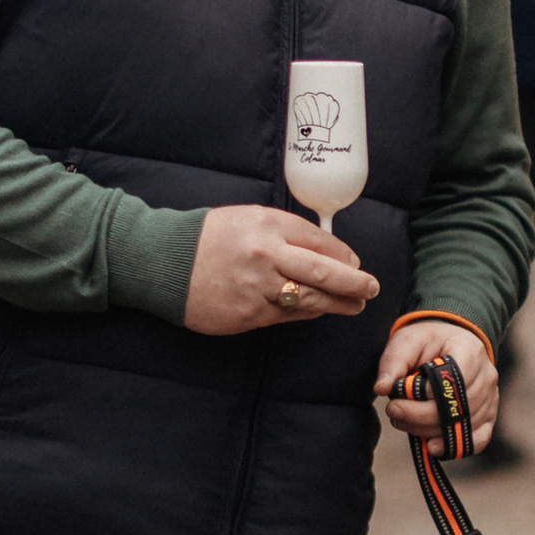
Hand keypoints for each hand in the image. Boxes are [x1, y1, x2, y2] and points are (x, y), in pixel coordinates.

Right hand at [183, 205, 376, 336]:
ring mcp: (257, 288)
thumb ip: (286, 231)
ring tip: (354, 305)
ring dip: (337, 304)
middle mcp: (265, 256)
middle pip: (325, 272)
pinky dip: (307, 313)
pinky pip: (287, 315)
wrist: (162, 262)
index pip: (320, 241)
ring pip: (310, 299)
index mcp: (267, 225)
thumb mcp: (249, 219)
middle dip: (355, 283)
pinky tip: (318, 310)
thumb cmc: (208, 237)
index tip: (355, 263)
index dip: (344, 255)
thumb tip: (327, 251)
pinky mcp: (247, 315)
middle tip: (371, 288)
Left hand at [378, 315, 498, 452]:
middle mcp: (486, 375)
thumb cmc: (427, 341)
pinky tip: (433, 447)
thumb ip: (393, 362)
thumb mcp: (406, 341)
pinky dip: (456, 447)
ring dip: (429, 432)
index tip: (394, 401)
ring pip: (463, 426)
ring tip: (405, 422)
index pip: (449, 383)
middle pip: (457, 408)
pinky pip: (479, 439)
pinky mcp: (489, 415)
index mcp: (469, 351)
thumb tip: (382, 388)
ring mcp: (491, 397)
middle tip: (394, 413)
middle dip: (420, 418)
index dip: (420, 398)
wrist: (450, 342)